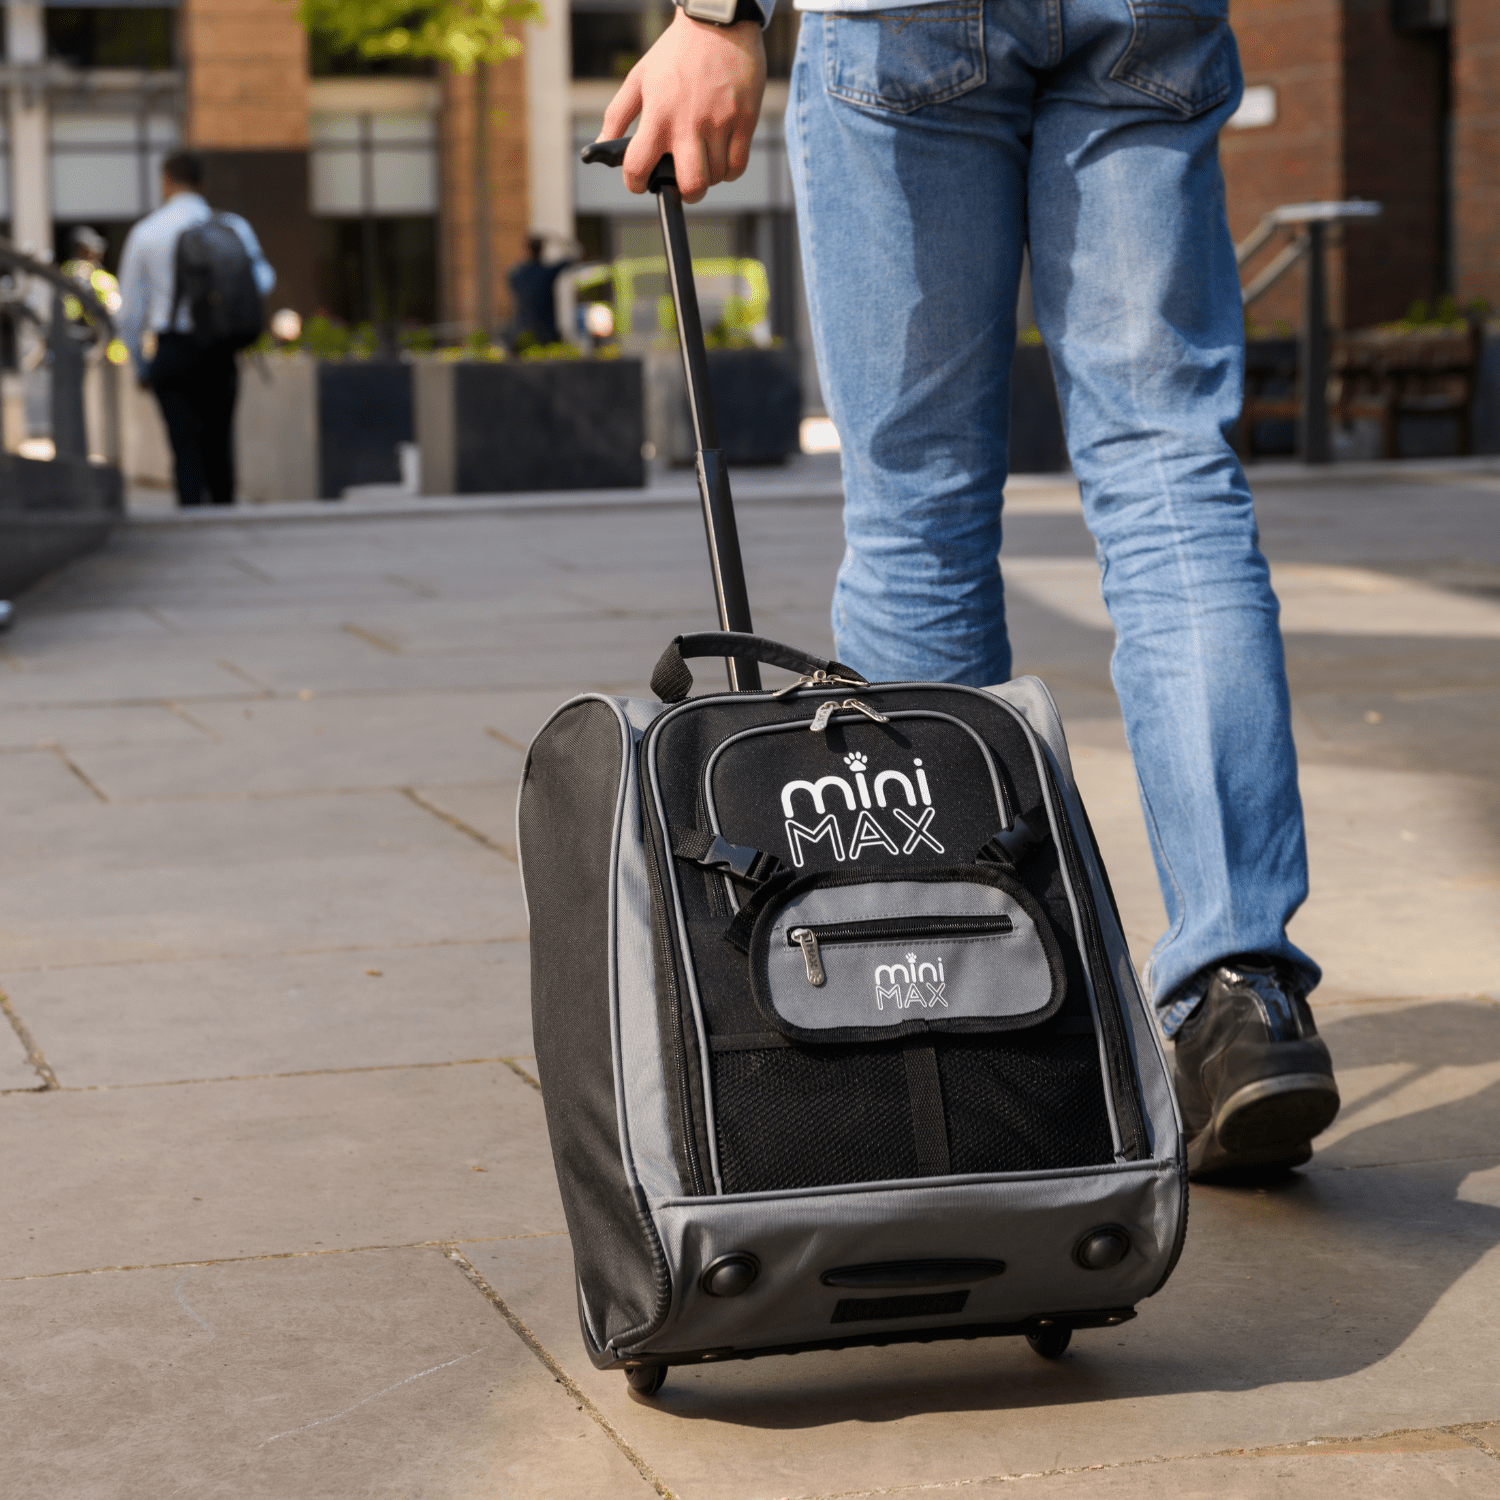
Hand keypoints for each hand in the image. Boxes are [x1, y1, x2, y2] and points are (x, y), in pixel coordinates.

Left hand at [600, 9, 765, 204]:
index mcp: (658, 114)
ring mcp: (720, 122)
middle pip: (690, 185)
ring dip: (707, 177)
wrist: (717, 21)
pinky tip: (722, 157)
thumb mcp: (639, 77)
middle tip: (682, 182)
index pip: (639, 166)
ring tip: (703, 160)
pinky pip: (738, 166)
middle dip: (684, 193)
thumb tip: (601, 145)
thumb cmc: (676, 51)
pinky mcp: (745, 119)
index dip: (635, 183)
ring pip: (715, 177)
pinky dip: (729, 170)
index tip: (640, 182)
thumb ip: (617, 114)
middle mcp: (689, 122)